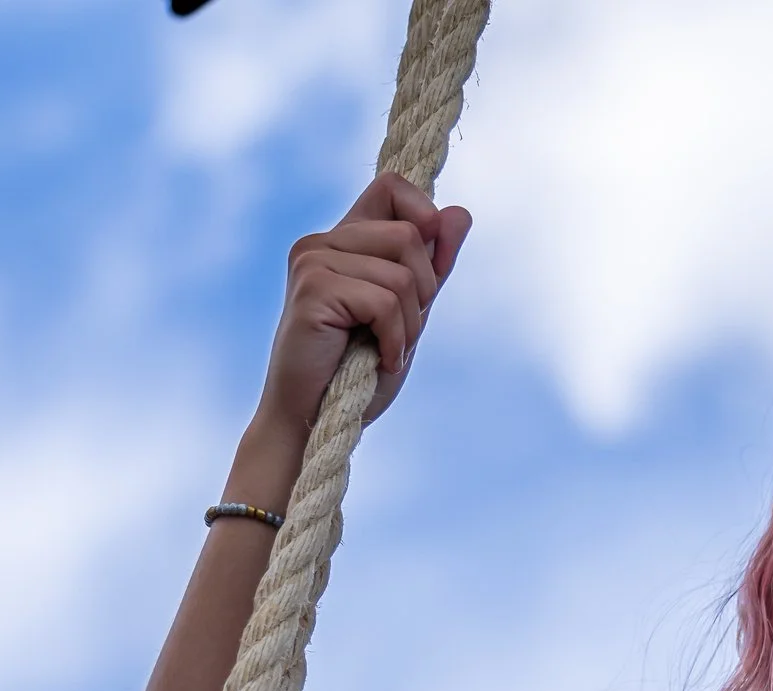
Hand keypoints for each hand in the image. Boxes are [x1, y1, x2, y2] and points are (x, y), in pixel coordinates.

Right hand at [252, 174, 470, 443]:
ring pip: (402, 272)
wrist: (317, 422)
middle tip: (399, 332)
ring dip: (410, 325)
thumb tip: (460, 213)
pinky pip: (385, 302)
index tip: (430, 274)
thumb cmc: (358, 373)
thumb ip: (432, 267)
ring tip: (385, 350)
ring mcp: (313, 261)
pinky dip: (395, 340)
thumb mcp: (408, 315)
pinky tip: (379, 360)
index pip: (393, 187)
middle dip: (424, 293)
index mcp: (345, 240)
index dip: (425, 219)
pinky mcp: (312, 289)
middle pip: (409, 234)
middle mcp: (323, 241)